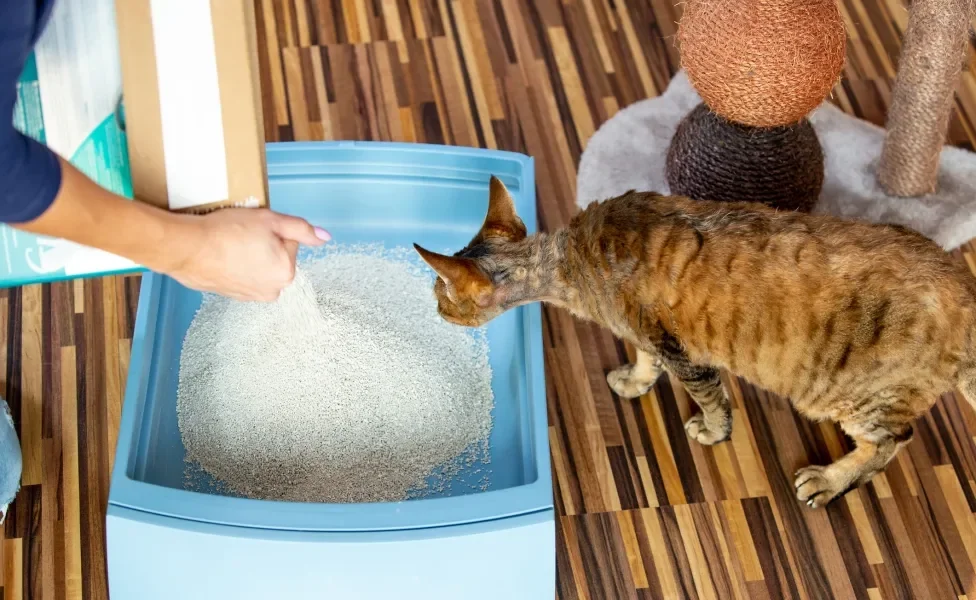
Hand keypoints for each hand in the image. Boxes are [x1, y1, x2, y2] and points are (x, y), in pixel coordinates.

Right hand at [165, 208, 330, 301]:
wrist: (188, 248)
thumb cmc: (226, 232)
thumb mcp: (270, 220)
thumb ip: (302, 229)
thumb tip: (325, 237)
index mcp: (286, 272)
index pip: (288, 242)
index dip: (272, 230)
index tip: (255, 228)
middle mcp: (272, 290)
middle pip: (275, 257)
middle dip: (262, 244)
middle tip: (241, 235)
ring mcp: (251, 295)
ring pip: (258, 265)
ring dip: (248, 255)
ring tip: (230, 244)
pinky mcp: (232, 295)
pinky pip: (241, 275)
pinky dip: (235, 265)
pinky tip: (222, 255)